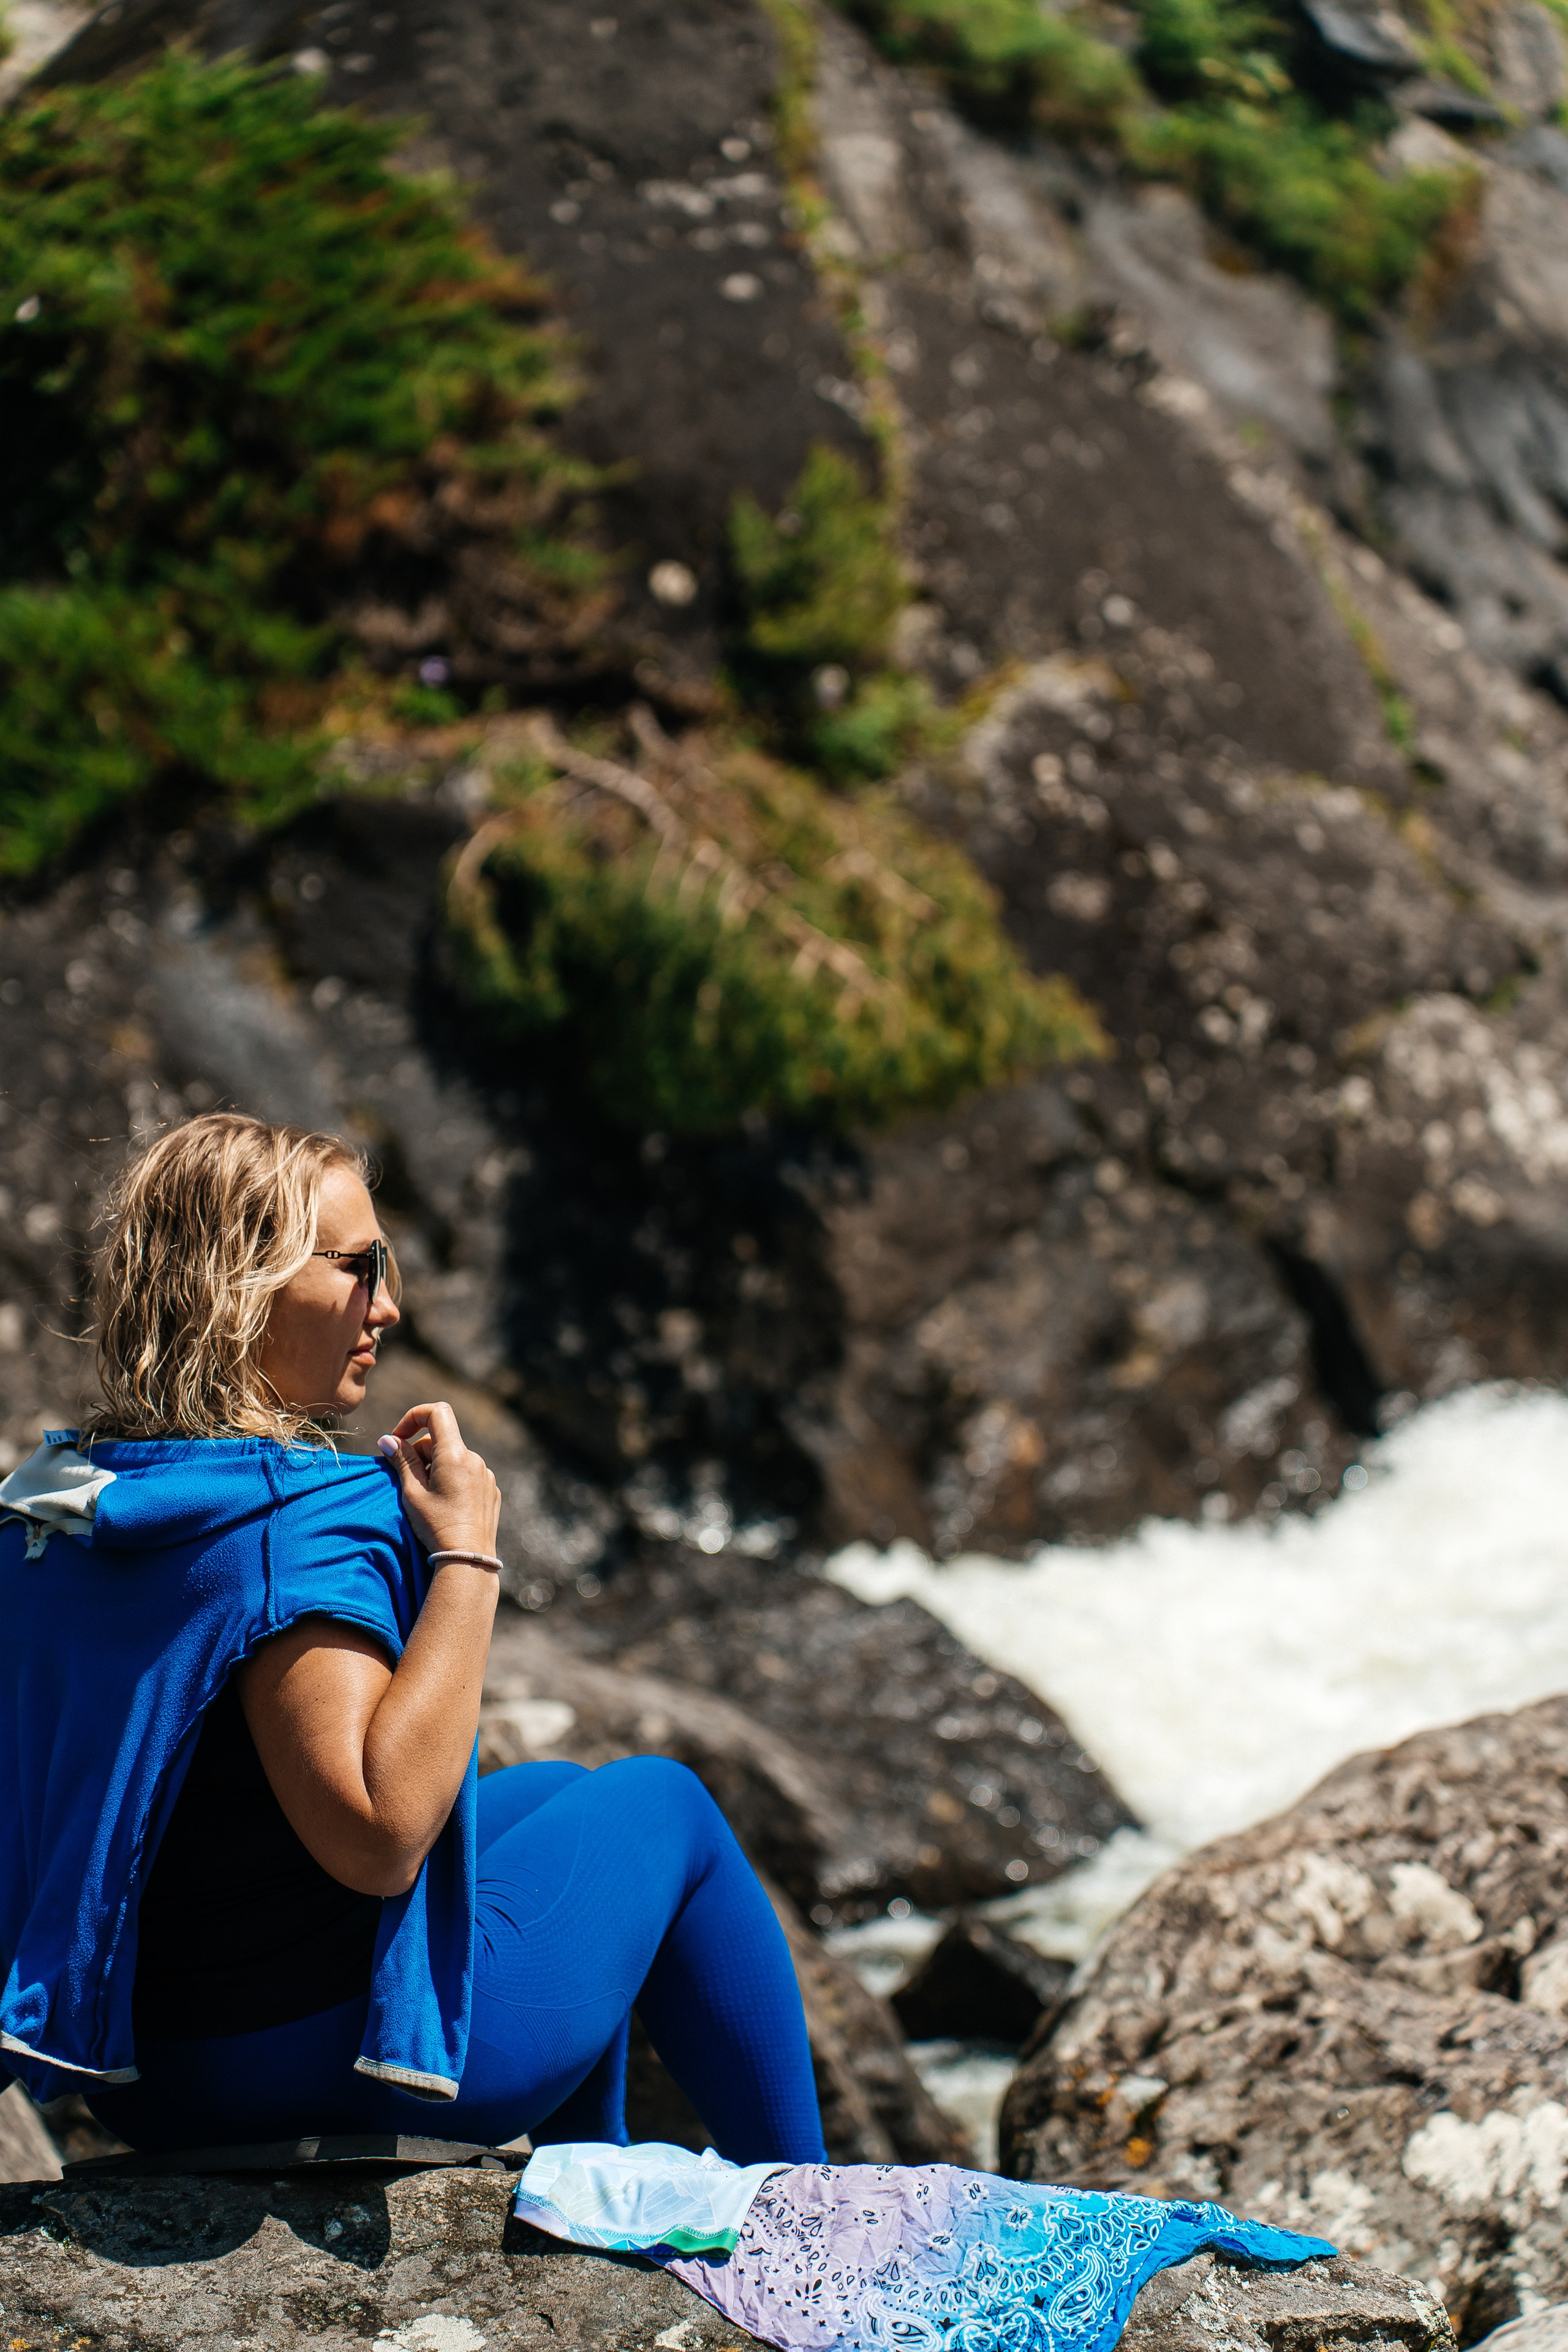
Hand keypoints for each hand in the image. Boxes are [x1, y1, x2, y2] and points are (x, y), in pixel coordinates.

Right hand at [379, 1402, 500, 1560]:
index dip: (413, 1418)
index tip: (399, 1440)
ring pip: (454, 1459)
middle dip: (421, 1454)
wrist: (467, 1559)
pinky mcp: (491, 1491)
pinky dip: (453, 1481)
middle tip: (409, 1482)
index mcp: (455, 1454)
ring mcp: (486, 1475)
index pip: (437, 1413)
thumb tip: (388, 1440)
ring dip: (436, 1469)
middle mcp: (475, 1460)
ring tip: (428, 1499)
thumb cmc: (436, 1526)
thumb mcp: (412, 1492)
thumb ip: (402, 1461)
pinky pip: (468, 1475)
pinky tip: (446, 1507)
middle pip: (442, 1441)